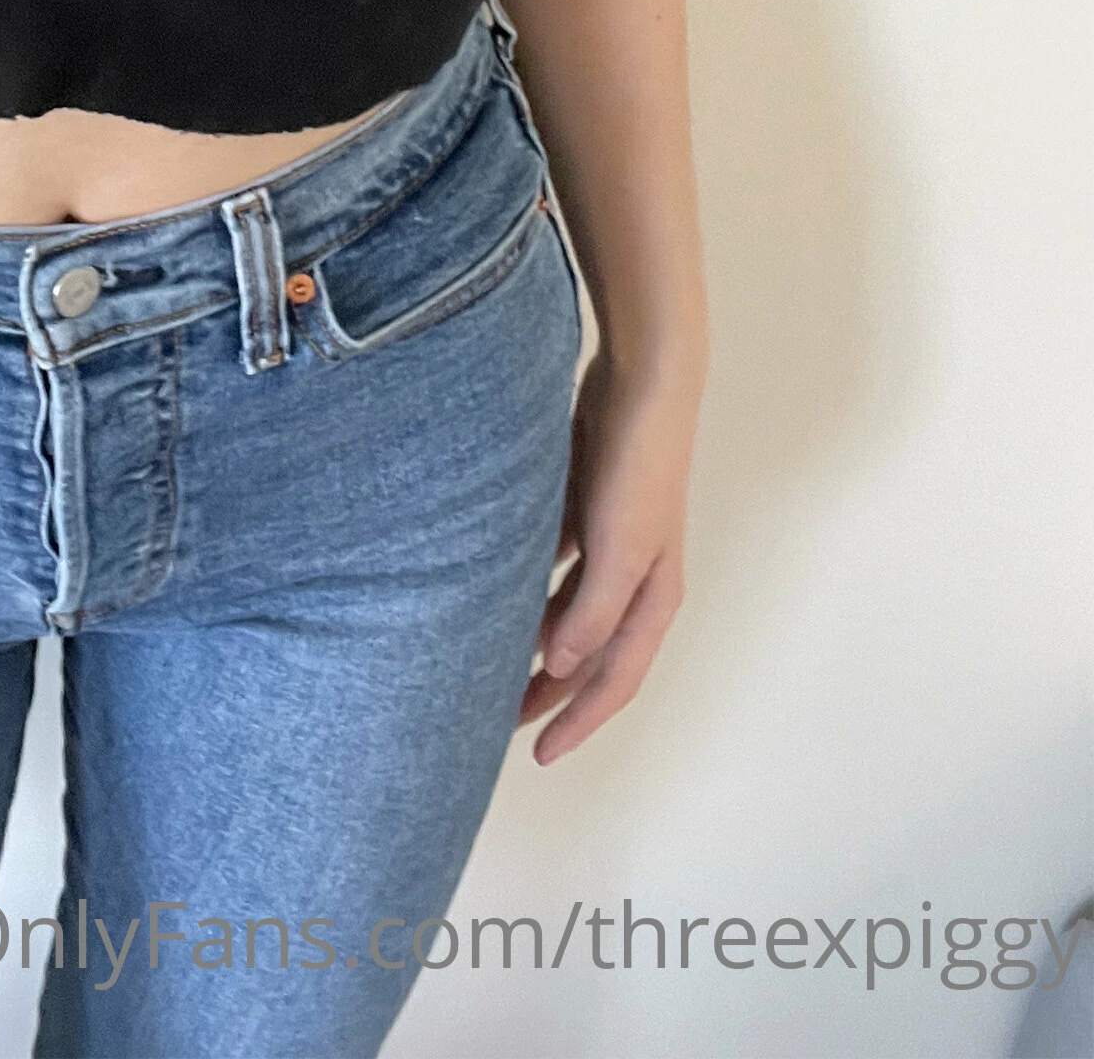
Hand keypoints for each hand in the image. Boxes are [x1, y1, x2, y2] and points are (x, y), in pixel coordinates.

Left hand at [517, 343, 703, 763]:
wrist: (642, 383)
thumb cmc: (638, 467)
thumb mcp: (620, 547)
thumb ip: (593, 611)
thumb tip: (559, 666)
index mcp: (653, 597)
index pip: (615, 681)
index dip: (579, 722)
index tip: (539, 757)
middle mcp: (636, 578)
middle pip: (589, 654)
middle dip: (550, 692)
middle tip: (496, 721)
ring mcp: (611, 542)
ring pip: (568, 612)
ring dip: (536, 642)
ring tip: (489, 664)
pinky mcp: (587, 508)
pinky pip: (554, 568)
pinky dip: (528, 590)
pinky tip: (493, 593)